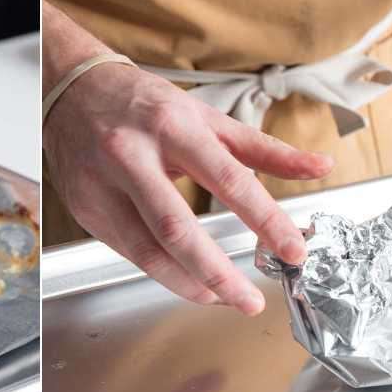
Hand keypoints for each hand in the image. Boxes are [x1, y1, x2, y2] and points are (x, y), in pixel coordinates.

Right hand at [43, 2, 330, 313]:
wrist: (73, 92)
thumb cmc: (145, 104)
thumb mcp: (208, 118)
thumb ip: (263, 149)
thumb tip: (319, 167)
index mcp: (174, 126)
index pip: (229, 180)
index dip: (264, 220)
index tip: (292, 250)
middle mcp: (133, 155)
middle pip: (177, 229)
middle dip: (217, 272)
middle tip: (248, 299)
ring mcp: (103, 186)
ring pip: (148, 251)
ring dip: (189, 283)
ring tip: (221, 297)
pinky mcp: (86, 210)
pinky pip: (129, 253)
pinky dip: (163, 273)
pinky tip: (187, 282)